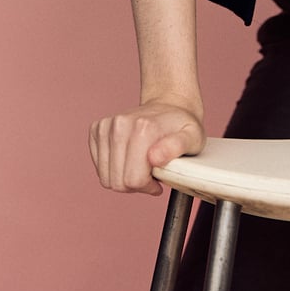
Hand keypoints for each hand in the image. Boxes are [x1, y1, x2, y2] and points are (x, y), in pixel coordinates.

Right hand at [89, 100, 205, 194]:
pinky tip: (128, 158)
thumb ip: (177, 147)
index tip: (157, 178)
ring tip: (140, 165)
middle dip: (135, 184)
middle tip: (150, 172)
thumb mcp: (192, 137)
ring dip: (123, 178)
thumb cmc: (181, 126)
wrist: (168, 105)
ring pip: (106, 177)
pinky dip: (113, 169)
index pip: (133, 180)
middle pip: (117, 182)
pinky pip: (99, 167)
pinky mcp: (97, 129)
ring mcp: (106, 125)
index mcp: (143, 128)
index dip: (147, 186)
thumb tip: (154, 157)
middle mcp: (121, 124)